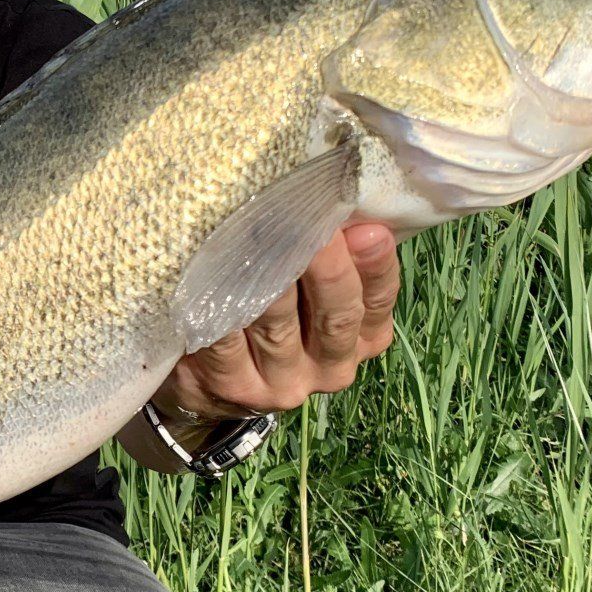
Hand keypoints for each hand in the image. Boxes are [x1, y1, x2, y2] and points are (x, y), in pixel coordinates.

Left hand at [154, 222, 398, 420]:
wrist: (213, 378)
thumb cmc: (273, 312)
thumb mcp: (315, 288)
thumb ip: (338, 252)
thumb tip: (347, 206)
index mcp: (362, 339)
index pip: (378, 301)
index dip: (376, 266)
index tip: (368, 229)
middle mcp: (330, 366)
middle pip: (337, 315)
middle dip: (328, 267)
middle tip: (315, 222)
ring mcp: (282, 382)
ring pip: (279, 324)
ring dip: (271, 278)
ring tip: (263, 232)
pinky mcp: (233, 385)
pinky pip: (227, 340)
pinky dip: (222, 304)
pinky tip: (217, 272)